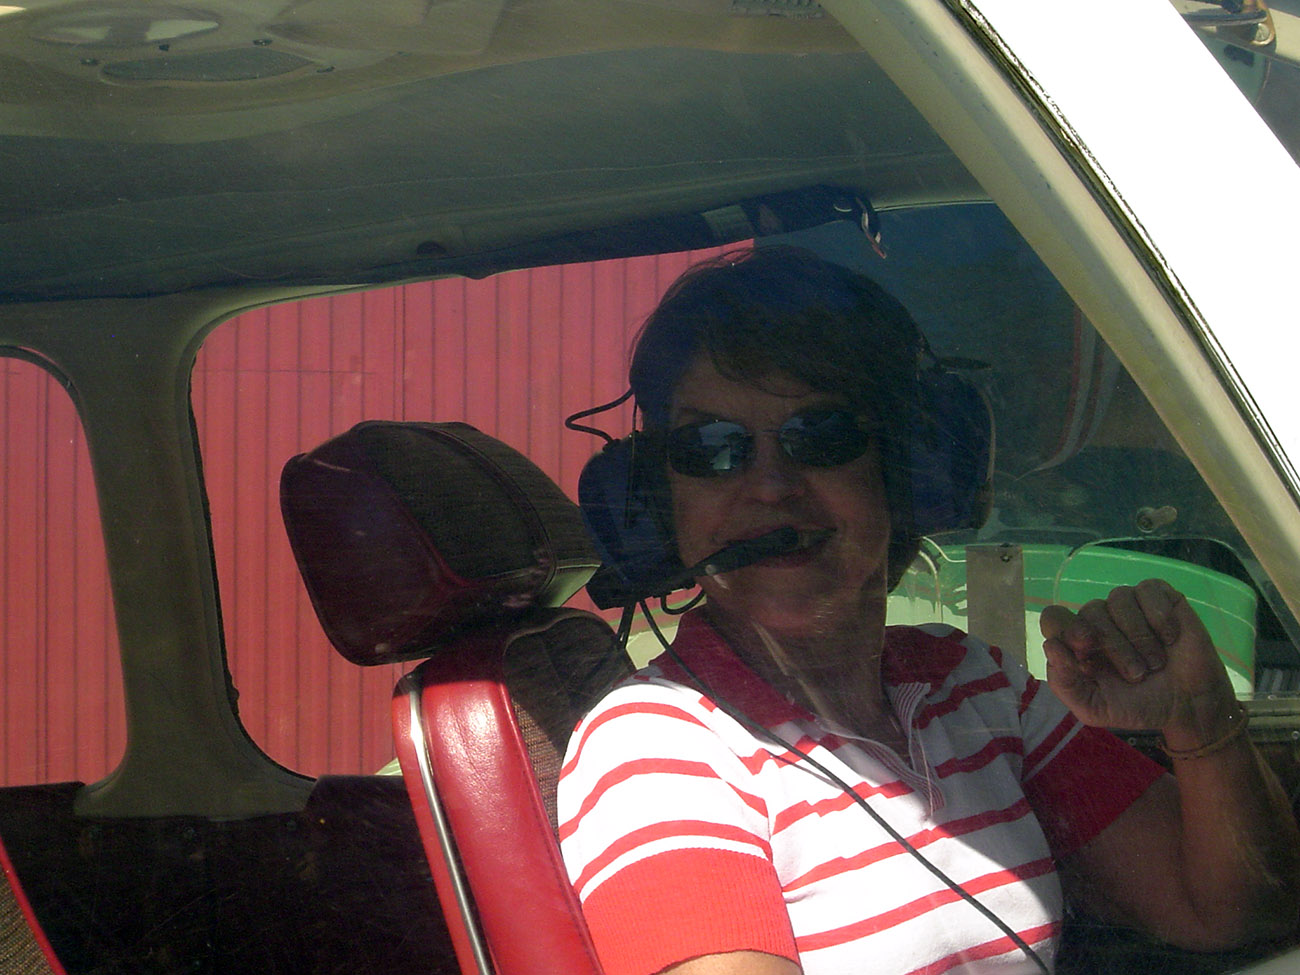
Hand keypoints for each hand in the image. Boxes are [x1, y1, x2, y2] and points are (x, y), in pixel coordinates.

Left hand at [1040, 578, 1237, 737]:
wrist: (1189, 705)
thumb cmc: (1139, 706)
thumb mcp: (1095, 709)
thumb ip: (1065, 685)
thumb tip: (1051, 646)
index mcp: (1077, 643)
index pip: (1054, 618)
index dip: (1065, 629)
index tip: (1085, 651)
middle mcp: (1099, 620)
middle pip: (1090, 611)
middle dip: (1114, 646)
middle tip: (1136, 675)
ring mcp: (1128, 607)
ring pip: (1118, 598)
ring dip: (1139, 636)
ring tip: (1156, 663)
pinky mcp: (1158, 598)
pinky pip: (1148, 589)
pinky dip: (1160, 617)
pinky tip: (1171, 638)